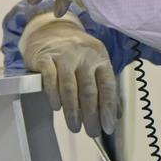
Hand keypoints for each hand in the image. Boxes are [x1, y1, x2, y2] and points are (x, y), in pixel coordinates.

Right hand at [20, 12, 120, 135]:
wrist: (51, 29)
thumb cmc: (76, 52)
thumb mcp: (95, 64)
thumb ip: (106, 87)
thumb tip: (116, 114)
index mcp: (100, 58)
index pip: (107, 85)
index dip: (108, 108)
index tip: (108, 126)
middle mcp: (84, 56)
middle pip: (89, 90)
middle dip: (91, 115)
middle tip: (92, 132)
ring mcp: (64, 56)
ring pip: (70, 87)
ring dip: (72, 111)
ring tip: (75, 127)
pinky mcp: (45, 58)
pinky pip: (50, 79)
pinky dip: (53, 95)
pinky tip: (56, 107)